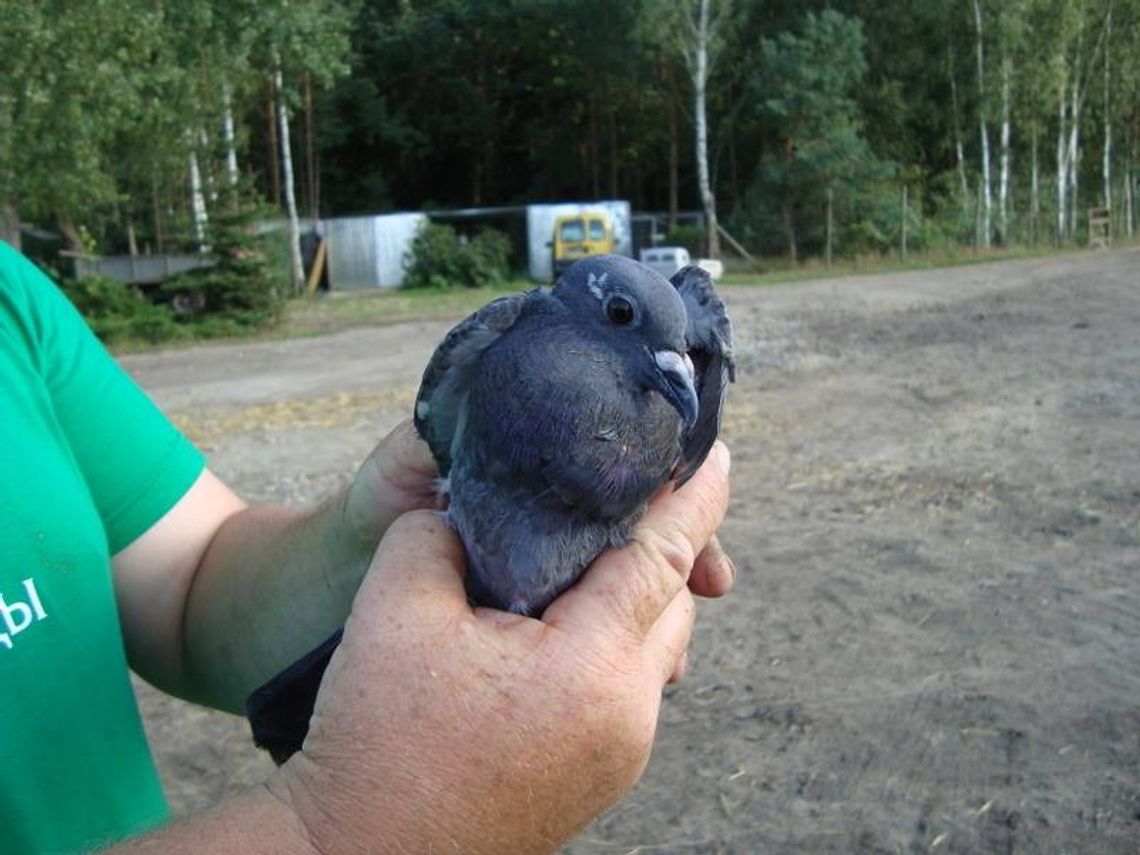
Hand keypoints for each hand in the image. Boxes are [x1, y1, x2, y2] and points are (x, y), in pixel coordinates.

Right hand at [268, 442, 730, 853]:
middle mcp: (627, 717)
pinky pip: (628, 687)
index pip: (663, 559)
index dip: (694, 496)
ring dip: (632, 599)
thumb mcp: (393, 610)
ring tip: (583, 558)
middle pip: (670, 606)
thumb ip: (437, 533)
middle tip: (625, 496)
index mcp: (591, 670)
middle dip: (658, 546)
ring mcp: (619, 755)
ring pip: (654, 650)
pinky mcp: (599, 776)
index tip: (715, 451)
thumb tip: (466, 511)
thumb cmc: (378, 740)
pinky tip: (559, 625)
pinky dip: (609, 643)